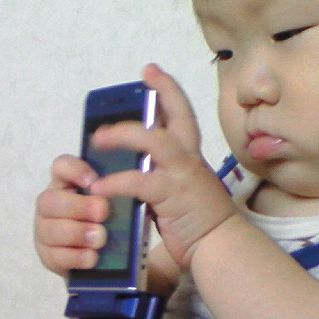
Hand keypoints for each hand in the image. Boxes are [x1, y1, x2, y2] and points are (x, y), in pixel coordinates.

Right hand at [34, 151, 108, 275]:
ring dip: (77, 233)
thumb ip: (114, 191)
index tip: (94, 181)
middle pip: (49, 200)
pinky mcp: (47, 257)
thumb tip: (129, 182)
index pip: (61, 166)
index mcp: (66, 183)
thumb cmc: (111, 221)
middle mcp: (50, 204)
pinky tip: (92, 258)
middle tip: (102, 212)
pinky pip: (55, 256)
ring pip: (50, 230)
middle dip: (77, 206)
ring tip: (100, 239)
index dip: (74, 170)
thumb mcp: (116, 202)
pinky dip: (75, 257)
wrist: (107, 257)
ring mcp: (45, 231)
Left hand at [88, 64, 237, 268]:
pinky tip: (99, 188)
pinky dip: (116, 182)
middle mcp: (190, 160)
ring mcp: (183, 175)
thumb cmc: (200, 223)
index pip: (182, 116)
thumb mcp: (181, 192)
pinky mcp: (172, 196)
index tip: (151, 71)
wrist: (220, 246)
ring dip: (124, 135)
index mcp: (191, 158)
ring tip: (98, 140)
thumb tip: (136, 171)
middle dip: (159, 93)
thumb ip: (162, 177)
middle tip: (139, 79)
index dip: (168, 91)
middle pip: (176, 116)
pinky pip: (140, 182)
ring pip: (155, 141)